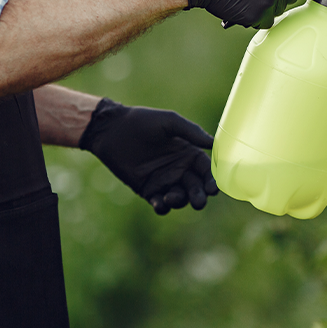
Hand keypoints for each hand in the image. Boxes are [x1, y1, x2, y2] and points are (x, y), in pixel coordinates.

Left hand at [79, 98, 218, 214]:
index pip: (206, 170)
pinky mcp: (148, 190)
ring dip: (181, 201)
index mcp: (188, 153)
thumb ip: (191, 131)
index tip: (214, 188)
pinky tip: (160, 202)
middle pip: (196, 187)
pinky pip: (160, 203)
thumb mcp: (169, 121)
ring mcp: (164, 181)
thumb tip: (213, 142)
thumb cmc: (142, 121)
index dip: (212, 180)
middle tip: (199, 202)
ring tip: (171, 197)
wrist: (112, 130)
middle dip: (200, 195)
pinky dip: (162, 206)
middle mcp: (180, 169)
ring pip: (180, 197)